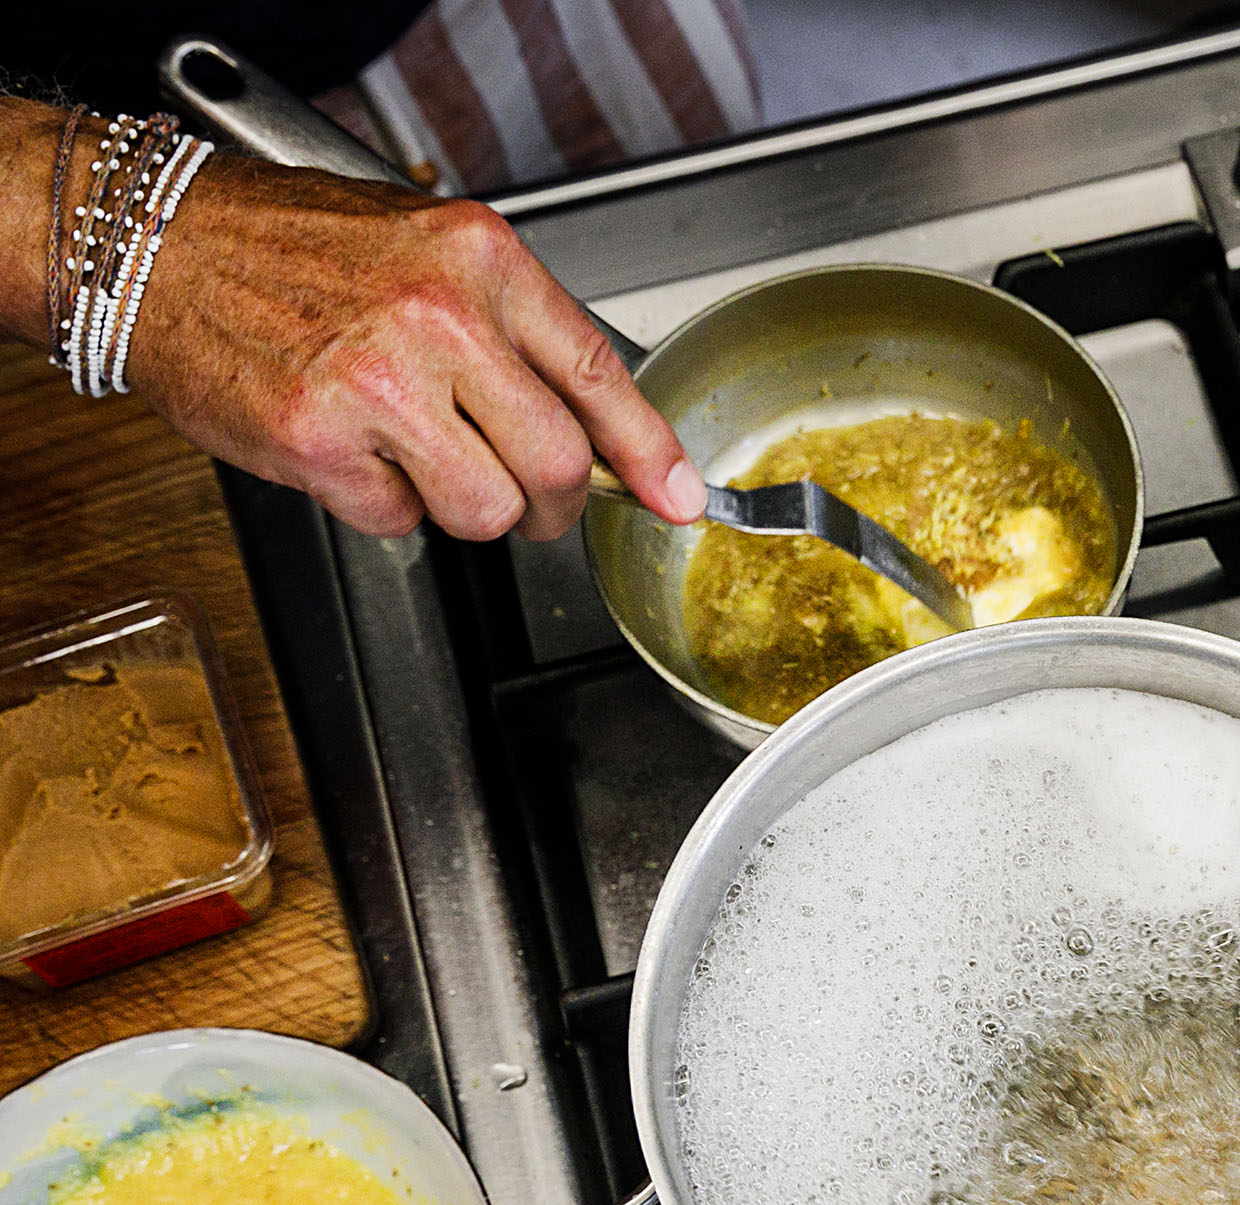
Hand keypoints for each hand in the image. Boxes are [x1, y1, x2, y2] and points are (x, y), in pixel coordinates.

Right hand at [126, 154, 703, 541]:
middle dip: (552, 504)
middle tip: (528, 501)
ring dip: (462, 506)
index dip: (651, 453)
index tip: (681, 498)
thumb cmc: (286, 246)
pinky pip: (397, 519)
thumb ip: (512, 332)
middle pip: (556, 465)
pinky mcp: (321, 441)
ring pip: (487, 510)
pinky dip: (380, 501)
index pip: (600, 376)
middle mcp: (441, 318)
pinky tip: (347, 446)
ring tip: (413, 453)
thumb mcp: (424, 250)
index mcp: (482, 261)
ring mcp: (380, 383)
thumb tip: (597, 430)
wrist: (153, 245)